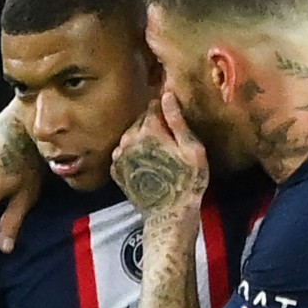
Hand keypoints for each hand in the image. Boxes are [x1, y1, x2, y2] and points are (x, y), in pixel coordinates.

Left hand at [111, 91, 208, 226]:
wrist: (169, 214)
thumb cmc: (187, 181)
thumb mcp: (192, 149)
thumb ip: (177, 120)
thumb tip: (166, 94)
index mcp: (148, 130)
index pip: (153, 105)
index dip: (165, 109)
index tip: (173, 117)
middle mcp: (128, 139)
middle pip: (140, 120)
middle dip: (153, 125)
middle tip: (169, 140)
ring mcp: (119, 156)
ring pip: (131, 136)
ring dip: (142, 140)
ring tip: (159, 154)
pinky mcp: (116, 170)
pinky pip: (124, 153)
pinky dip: (133, 154)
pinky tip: (147, 165)